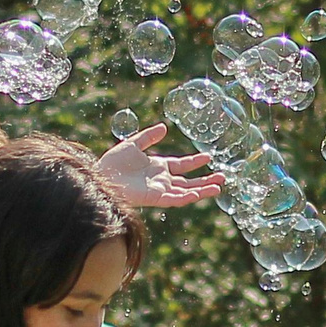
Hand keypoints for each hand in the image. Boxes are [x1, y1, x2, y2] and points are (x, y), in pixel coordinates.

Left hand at [96, 123, 223, 207]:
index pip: (182, 166)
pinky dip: (187, 197)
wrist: (102, 176)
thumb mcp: (133, 144)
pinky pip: (174, 198)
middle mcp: (162, 180)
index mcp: (158, 167)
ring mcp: (160, 189)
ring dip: (202, 190)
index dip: (195, 162)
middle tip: (222, 178)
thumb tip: (164, 128)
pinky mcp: (155, 198)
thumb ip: (148, 136)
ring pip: (186, 192)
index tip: (208, 157)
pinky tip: (198, 193)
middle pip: (189, 182)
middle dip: (205, 180)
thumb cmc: (113, 162)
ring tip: (218, 187)